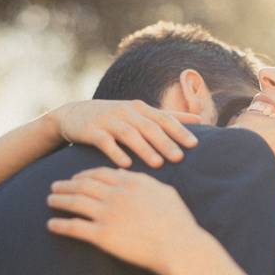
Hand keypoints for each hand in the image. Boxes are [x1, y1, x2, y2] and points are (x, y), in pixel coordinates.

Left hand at [46, 167, 204, 274]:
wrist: (179, 246)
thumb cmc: (177, 221)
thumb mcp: (165, 192)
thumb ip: (145, 182)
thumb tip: (129, 174)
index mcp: (131, 182)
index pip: (99, 174)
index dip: (83, 175)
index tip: (75, 178)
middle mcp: (116, 194)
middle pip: (83, 185)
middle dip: (66, 185)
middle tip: (54, 186)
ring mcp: (107, 214)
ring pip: (75, 203)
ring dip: (59, 200)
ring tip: (49, 200)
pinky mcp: (103, 236)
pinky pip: (75, 227)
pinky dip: (60, 225)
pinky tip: (51, 224)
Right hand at [50, 99, 200, 167]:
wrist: (74, 115)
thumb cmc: (115, 117)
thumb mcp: (140, 112)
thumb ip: (168, 116)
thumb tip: (200, 119)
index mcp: (141, 108)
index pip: (164, 118)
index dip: (179, 130)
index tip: (194, 144)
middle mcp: (126, 112)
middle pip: (149, 127)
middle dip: (165, 142)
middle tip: (179, 158)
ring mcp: (108, 120)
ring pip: (129, 134)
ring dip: (144, 149)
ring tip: (157, 164)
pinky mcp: (92, 131)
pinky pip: (105, 142)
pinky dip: (116, 152)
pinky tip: (126, 165)